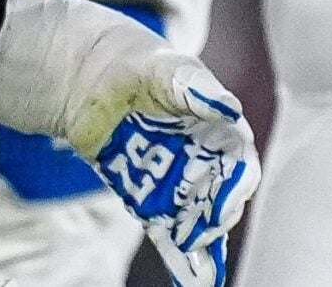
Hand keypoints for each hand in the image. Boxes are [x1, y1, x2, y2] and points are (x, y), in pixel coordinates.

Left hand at [84, 73, 257, 286]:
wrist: (93, 79)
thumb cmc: (139, 66)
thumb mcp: (167, 70)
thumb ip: (196, 89)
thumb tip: (228, 109)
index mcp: (220, 128)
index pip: (238, 164)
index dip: (235, 186)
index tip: (223, 204)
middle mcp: (205, 159)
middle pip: (220, 197)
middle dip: (214, 219)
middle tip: (199, 236)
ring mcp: (178, 181)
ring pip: (197, 219)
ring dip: (200, 243)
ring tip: (197, 264)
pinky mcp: (150, 198)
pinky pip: (168, 231)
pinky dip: (178, 257)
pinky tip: (190, 281)